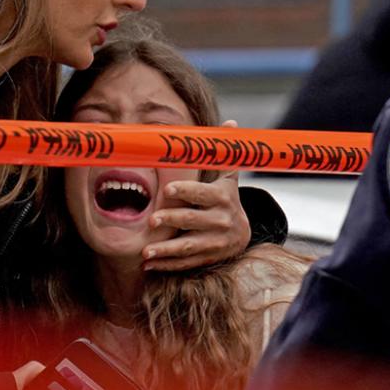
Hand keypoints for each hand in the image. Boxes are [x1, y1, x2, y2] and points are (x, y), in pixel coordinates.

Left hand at [142, 119, 251, 271]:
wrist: (243, 233)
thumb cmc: (226, 199)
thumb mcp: (228, 177)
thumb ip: (223, 155)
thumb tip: (232, 124)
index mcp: (222, 198)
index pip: (203, 193)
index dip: (186, 191)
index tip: (167, 189)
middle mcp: (220, 221)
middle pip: (193, 220)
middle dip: (172, 220)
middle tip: (151, 221)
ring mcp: (214, 242)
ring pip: (188, 247)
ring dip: (166, 251)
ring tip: (145, 252)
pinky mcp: (207, 258)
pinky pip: (186, 263)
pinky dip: (167, 265)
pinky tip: (149, 265)